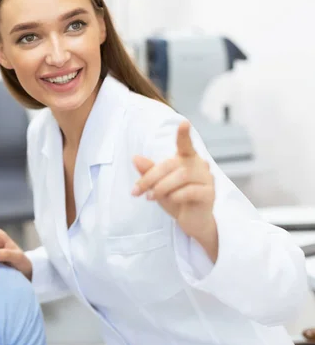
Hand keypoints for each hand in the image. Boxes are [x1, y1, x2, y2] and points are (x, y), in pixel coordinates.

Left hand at [131, 121, 217, 259]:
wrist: (192, 222)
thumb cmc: (175, 200)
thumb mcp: (158, 185)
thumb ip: (149, 172)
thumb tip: (135, 158)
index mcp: (187, 160)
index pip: (185, 144)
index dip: (184, 134)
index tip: (184, 122)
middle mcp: (199, 165)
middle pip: (172, 165)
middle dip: (151, 178)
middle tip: (137, 191)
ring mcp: (207, 179)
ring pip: (182, 176)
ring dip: (161, 187)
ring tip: (150, 197)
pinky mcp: (210, 194)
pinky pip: (191, 191)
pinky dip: (176, 195)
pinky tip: (171, 200)